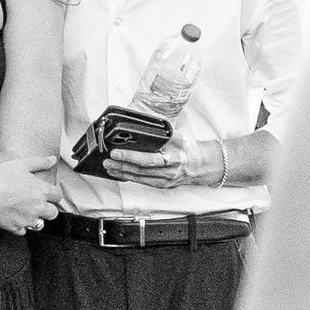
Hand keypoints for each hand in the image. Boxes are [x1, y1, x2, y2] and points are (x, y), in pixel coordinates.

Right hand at [0, 161, 53, 234]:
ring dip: (35, 219)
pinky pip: (23, 231)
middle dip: (48, 209)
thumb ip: (40, 162)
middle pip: (53, 213)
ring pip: (39, 225)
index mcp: (42, 191)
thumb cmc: (1, 176)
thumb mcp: (22, 164)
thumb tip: (52, 160)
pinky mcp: (15, 227)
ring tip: (25, 211)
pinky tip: (14, 218)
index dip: (53, 194)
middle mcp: (38, 207)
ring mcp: (27, 219)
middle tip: (37, 203)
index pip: (58, 196)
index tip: (46, 193)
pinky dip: (20, 226)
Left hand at [102, 136, 221, 189]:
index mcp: (175, 159)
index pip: (150, 159)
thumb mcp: (181, 137)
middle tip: (107, 160)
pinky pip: (142, 182)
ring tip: (108, 166)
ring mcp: (164, 181)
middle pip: (141, 170)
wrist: (201, 166)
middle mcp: (169, 172)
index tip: (118, 152)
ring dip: (121, 172)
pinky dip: (128, 177)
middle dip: (122, 165)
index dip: (132, 157)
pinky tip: (118, 173)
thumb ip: (165, 133)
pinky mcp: (161, 185)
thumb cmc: (190, 150)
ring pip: (139, 178)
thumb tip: (148, 124)